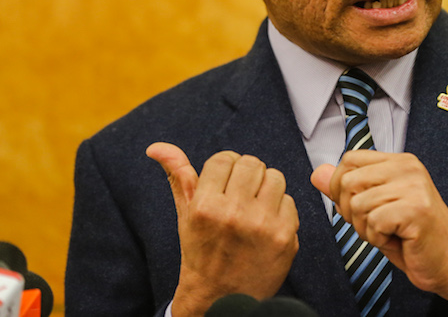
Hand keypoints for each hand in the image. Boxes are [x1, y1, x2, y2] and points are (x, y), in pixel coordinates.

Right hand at [147, 143, 298, 316]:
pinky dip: (280, 210)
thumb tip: (157, 147)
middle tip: (241, 194)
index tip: (225, 182)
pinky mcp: (285, 236)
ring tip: (255, 207)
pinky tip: (266, 225)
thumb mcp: (185, 214)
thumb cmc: (201, 253)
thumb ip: (178, 176)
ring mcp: (261, 225)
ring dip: (267, 189)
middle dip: (247, 175)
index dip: (226, 167)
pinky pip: (290, 201)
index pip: (224, 158)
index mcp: (205, 205)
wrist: (219, 299)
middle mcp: (233, 213)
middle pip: (252, 163)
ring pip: (275, 177)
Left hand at [310, 150, 447, 316]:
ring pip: (357, 204)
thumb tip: (317, 173)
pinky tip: (398, 240)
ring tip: (389, 233)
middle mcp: (408, 167)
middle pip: (348, 181)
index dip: (341, 187)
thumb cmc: (413, 237)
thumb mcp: (375, 208)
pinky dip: (378, 239)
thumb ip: (347, 190)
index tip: (360, 207)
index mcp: (399, 162)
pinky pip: (373, 222)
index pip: (349, 159)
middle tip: (377, 225)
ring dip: (366, 229)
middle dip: (351, 212)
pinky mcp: (415, 208)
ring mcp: (413, 186)